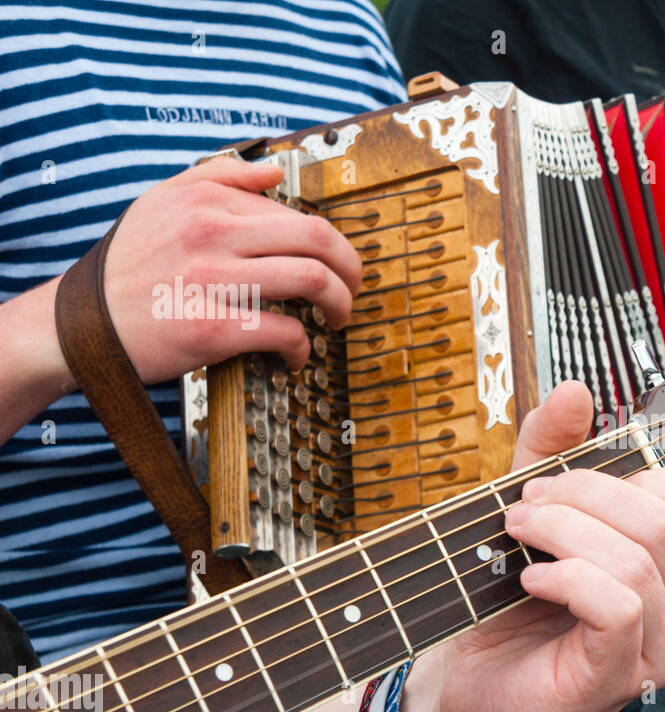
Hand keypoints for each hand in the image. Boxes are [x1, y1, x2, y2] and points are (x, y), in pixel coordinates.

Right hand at [99, 157, 361, 382]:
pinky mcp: (212, 328)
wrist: (82, 323)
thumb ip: (218, 177)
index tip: (334, 266)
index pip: (297, 213)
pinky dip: (303, 347)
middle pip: (318, 240)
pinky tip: (296, 356)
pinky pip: (284, 331)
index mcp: (206, 201)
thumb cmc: (130, 265)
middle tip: (353, 290)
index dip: (329, 245)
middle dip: (351, 269)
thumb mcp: (161, 201)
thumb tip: (274, 173)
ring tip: (336, 320)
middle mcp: (212, 233)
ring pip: (311, 281)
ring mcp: (213, 281)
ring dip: (339, 305)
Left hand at [398, 382, 664, 711]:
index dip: (639, 475)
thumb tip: (574, 391)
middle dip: (588, 494)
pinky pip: (618, 605)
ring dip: (565, 531)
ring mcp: (657, 650)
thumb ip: (552, 452)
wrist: (459, 687)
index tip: (563, 479)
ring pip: (639, 559)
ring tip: (517, 533)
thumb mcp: (530, 513)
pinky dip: (566, 577)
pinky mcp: (619, 678)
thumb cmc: (503, 609)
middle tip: (526, 504)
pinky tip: (529, 580)